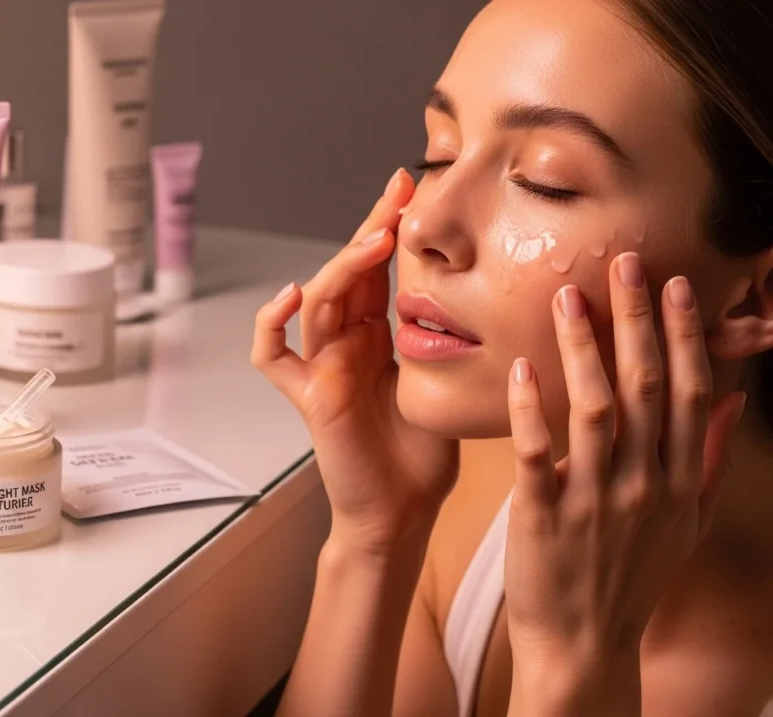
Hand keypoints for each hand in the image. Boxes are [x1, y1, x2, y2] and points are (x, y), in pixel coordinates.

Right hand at [252, 169, 458, 551]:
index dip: (390, 227)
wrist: (403, 512)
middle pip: (348, 273)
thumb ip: (452, 340)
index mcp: (379, 338)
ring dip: (342, 266)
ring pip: (318, 301)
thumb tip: (497, 293)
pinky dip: (271, 324)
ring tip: (375, 240)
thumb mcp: (448, 382)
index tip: (413, 186)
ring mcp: (324, 367)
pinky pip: (271, 356)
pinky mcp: (309, 396)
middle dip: (370, 227)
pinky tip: (292, 296)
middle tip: (398, 190)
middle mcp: (347, 345)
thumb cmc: (425, 457)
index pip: (378, 270)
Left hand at [504, 253, 745, 708]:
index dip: (682, 335)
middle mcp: (642, 484)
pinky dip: (530, 407)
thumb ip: (708, 458)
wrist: (583, 642)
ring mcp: (592, 499)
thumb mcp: (686, 522)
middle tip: (624, 264)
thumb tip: (730, 395)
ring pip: (593, 408)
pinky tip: (522, 366)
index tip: (673, 286)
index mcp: (677, 480)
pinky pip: (536, 451)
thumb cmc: (631, 575)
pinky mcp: (541, 514)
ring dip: (582, 348)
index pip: (686, 392)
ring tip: (567, 297)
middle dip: (636, 321)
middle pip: (645, 387)